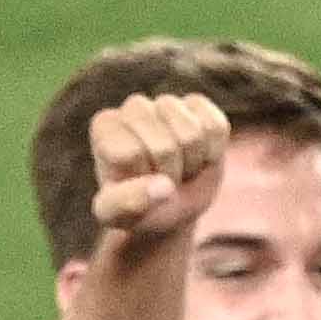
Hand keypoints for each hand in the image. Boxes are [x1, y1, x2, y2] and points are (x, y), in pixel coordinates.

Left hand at [81, 91, 232, 248]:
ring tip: (180, 169)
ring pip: (192, 134)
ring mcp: (167, 103)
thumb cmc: (137, 208)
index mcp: (105, 126)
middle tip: (163, 181)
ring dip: (192, 164)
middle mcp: (133, 107)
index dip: (143, 182)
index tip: (139, 187)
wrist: (168, 206)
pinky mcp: (198, 105)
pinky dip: (213, 151)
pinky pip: (215, 127)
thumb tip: (164, 187)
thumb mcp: (118, 216)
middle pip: (165, 147)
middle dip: (170, 175)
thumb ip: (126, 204)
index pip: (132, 154)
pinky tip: (199, 156)